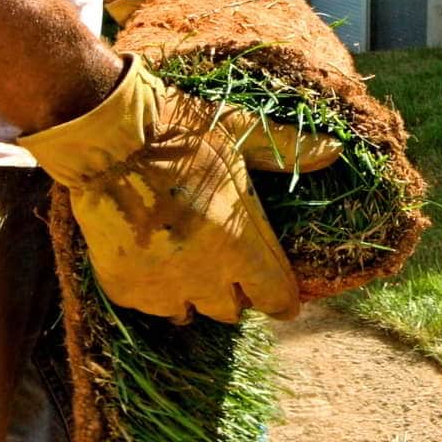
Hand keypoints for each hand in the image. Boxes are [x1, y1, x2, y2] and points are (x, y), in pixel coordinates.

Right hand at [21, 56, 339, 321]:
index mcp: (239, 242)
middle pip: (232, 310)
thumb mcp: (239, 132)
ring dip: (194, 294)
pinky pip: (151, 305)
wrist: (104, 136)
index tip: (278, 292)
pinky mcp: (124, 286)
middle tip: (226, 261)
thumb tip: (336, 150)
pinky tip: (153, 259)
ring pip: (189, 312)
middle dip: (235, 291)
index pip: (276, 299)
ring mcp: (161, 283)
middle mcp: (203, 273)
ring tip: (187, 261)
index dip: (281, 298)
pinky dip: (155, 290)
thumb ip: (286, 149)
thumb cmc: (179, 130)